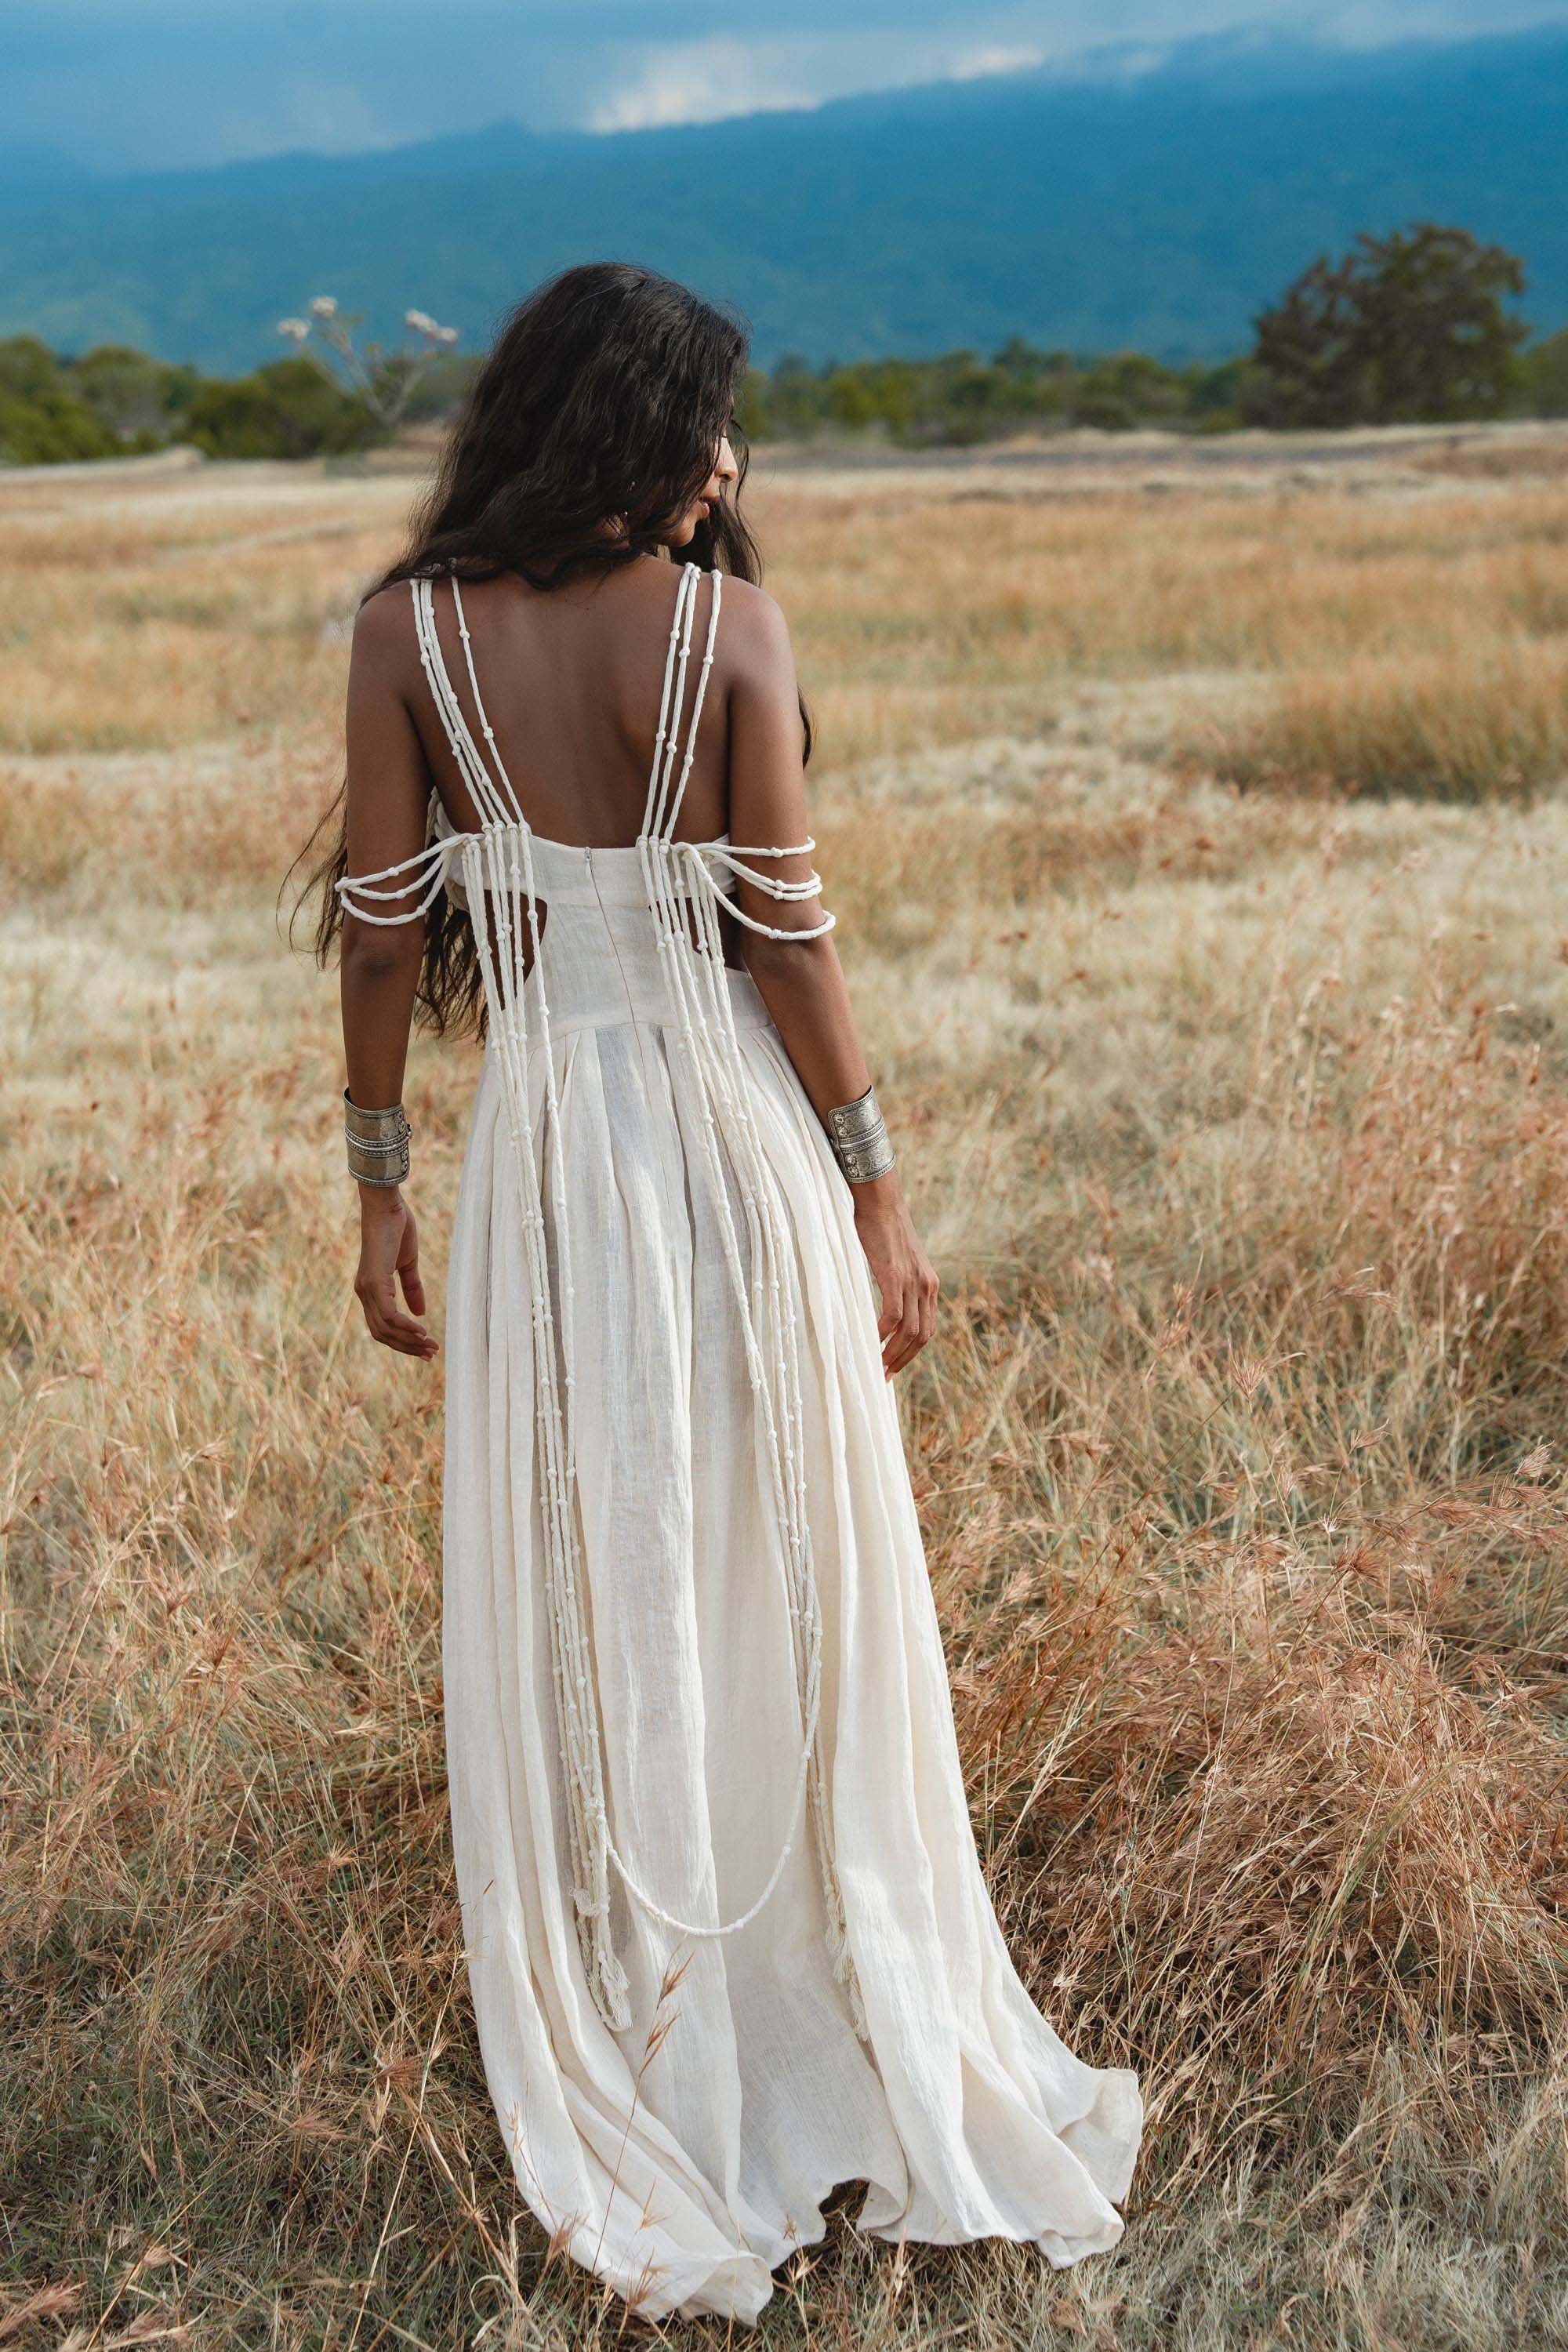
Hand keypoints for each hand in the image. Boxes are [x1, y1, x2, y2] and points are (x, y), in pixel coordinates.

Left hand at [354, 1188, 437, 1359]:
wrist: (386, 1206)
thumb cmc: (396, 1229)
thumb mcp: (407, 1263)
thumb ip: (412, 1288)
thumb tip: (421, 1313)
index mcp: (370, 1290)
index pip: (383, 1326)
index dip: (403, 1340)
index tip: (426, 1347)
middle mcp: (364, 1293)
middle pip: (382, 1334)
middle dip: (407, 1348)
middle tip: (432, 1355)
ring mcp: (367, 1290)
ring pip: (385, 1329)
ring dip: (409, 1341)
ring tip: (431, 1346)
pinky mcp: (375, 1283)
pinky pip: (390, 1316)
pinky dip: (406, 1327)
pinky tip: (422, 1332)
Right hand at [852, 1173, 938, 1377]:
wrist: (880, 1201)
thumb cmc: (881, 1228)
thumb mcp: (898, 1261)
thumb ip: (897, 1283)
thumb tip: (884, 1305)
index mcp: (929, 1284)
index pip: (928, 1328)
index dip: (913, 1351)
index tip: (895, 1364)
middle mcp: (927, 1285)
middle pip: (922, 1336)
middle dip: (904, 1359)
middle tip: (885, 1374)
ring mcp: (912, 1281)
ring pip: (910, 1331)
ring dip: (894, 1353)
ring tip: (878, 1366)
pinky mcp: (895, 1276)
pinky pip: (892, 1316)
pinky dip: (882, 1334)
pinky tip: (870, 1341)